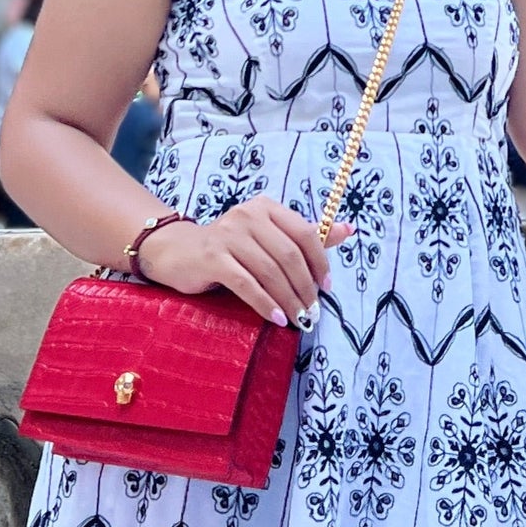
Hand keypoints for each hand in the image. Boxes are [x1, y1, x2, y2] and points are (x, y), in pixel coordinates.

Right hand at [138, 195, 354, 325]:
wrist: (177, 251)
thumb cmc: (229, 248)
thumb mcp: (267, 237)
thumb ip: (305, 236)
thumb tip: (348, 229)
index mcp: (266, 208)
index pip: (304, 232)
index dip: (320, 262)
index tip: (326, 288)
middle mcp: (248, 215)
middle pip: (288, 255)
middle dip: (305, 287)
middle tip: (312, 312)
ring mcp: (228, 235)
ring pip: (269, 271)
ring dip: (288, 299)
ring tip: (297, 319)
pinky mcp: (212, 258)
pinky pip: (245, 283)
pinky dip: (264, 303)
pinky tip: (275, 318)